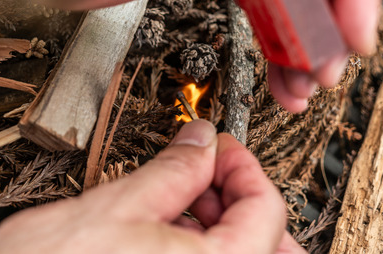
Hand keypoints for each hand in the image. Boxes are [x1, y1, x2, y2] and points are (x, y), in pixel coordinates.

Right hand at [0, 120, 305, 253]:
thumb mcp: (115, 207)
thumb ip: (174, 171)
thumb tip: (202, 139)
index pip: (267, 209)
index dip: (243, 165)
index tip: (215, 146)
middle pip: (267, 245)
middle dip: (240, 202)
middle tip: (203, 175)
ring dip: (220, 229)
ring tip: (177, 202)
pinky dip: (197, 252)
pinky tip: (162, 236)